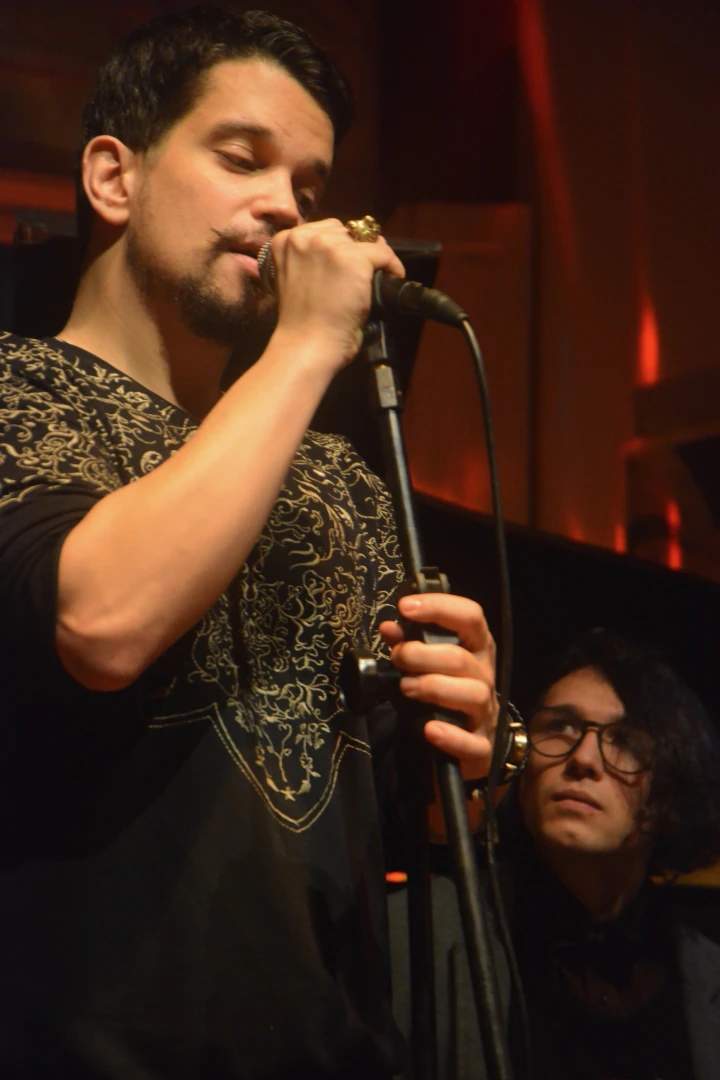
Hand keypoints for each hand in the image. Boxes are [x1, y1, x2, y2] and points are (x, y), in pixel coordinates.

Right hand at [269, 218, 404, 367]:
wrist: (306, 343)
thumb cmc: (300, 323)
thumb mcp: (295, 279)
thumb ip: (310, 261)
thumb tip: (344, 252)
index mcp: (284, 240)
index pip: (322, 230)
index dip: (339, 245)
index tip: (347, 263)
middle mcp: (304, 237)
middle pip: (343, 230)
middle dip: (353, 249)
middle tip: (360, 273)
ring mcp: (329, 246)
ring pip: (363, 240)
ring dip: (371, 258)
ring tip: (375, 278)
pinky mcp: (353, 259)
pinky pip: (383, 253)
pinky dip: (393, 265)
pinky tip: (393, 277)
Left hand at [378, 593, 496, 779]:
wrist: (471, 741)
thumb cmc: (448, 692)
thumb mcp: (430, 663)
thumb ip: (409, 643)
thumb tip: (389, 627)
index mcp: (476, 649)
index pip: (470, 617)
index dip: (440, 607)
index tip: (406, 607)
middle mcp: (485, 676)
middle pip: (461, 659)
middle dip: (422, 654)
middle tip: (397, 658)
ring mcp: (486, 712)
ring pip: (473, 694)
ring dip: (434, 687)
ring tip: (407, 687)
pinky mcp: (482, 746)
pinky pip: (473, 744)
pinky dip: (451, 737)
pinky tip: (429, 730)